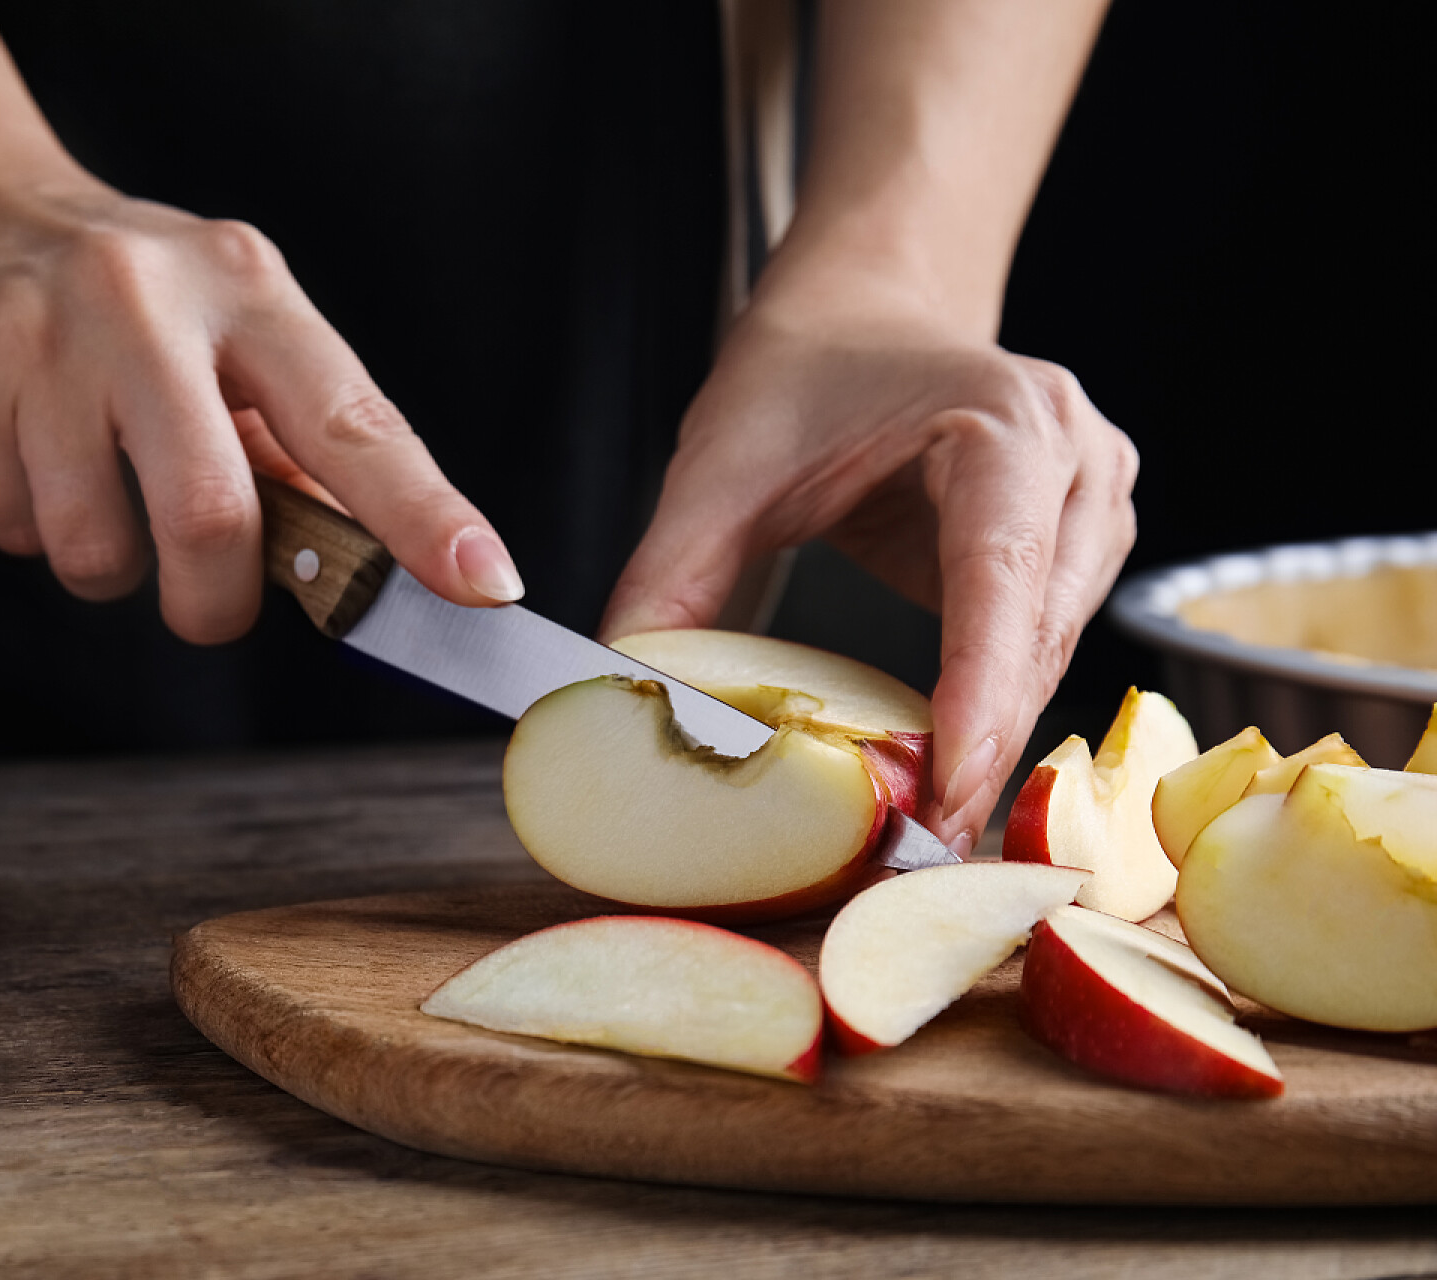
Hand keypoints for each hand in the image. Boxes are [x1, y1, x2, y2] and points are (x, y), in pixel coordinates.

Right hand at [0, 176, 522, 640]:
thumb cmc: (126, 297)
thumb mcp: (231, 330)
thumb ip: (295, 442)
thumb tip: (363, 564)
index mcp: (247, 290)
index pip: (353, 420)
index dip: (422, 515)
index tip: (482, 582)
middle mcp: (146, 302)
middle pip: (211, 514)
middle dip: (217, 602)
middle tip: (211, 605)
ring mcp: (39, 339)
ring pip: (93, 545)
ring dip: (107, 563)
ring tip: (95, 491)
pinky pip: (7, 525)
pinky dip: (25, 524)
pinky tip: (21, 452)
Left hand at [600, 300, 1137, 852]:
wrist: (866, 309)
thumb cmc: (803, 372)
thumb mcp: (720, 466)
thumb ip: (672, 577)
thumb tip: (625, 691)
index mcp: (1004, 423)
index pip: (1002, 580)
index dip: (978, 695)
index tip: (947, 790)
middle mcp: (1076, 461)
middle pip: (1037, 635)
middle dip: (977, 747)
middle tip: (911, 845)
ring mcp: (1094, 503)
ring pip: (1049, 654)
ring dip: (986, 737)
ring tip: (918, 824)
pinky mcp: (1080, 544)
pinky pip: (1040, 645)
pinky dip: (987, 706)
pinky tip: (935, 765)